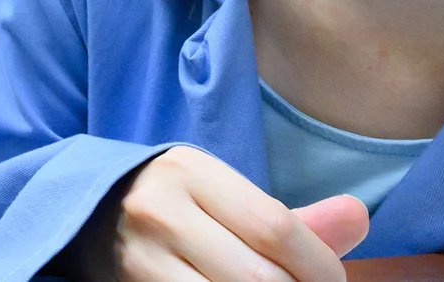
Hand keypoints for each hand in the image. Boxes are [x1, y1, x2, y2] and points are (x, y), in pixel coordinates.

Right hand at [58, 145, 369, 281]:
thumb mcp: (222, 194)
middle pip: (258, 277)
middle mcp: (160, 211)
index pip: (275, 226)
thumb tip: (361, 217)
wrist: (82, 215)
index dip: (320, 266)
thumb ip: (292, 218)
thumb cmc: (172, 205)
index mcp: (190, 171)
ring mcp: (140, 258)